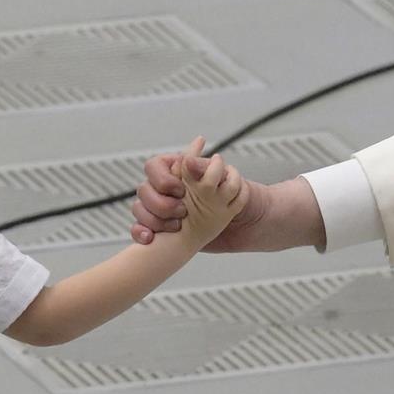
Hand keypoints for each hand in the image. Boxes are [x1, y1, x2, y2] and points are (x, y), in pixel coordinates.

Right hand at [131, 141, 273, 251]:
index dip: (163, 178)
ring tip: (176, 226)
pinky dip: (142, 234)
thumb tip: (189, 156)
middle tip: (183, 211)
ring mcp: (166, 210)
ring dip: (153, 219)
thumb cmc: (240, 195)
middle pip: (144, 190)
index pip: (154, 167)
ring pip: (141, 210)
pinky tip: (149, 238)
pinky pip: (142, 231)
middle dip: (160, 203)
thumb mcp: (225, 179)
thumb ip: (205, 168)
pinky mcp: (166, 231)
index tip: (179, 189)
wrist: (252, 224)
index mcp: (181, 171)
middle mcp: (171, 190)